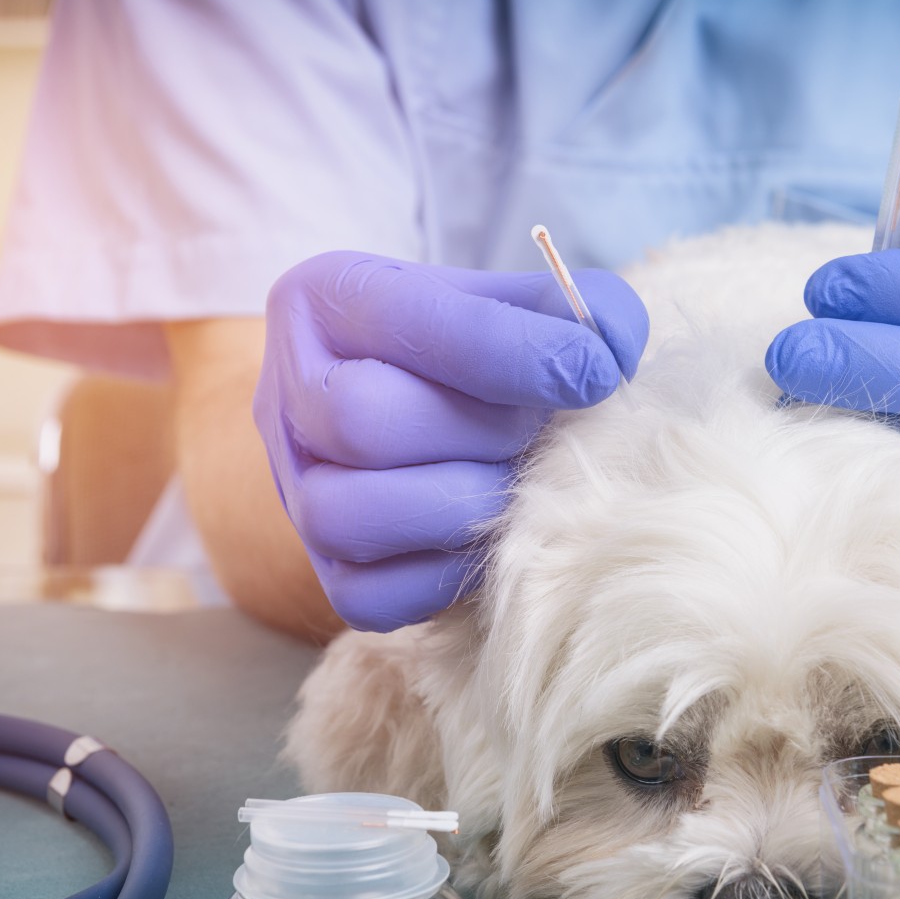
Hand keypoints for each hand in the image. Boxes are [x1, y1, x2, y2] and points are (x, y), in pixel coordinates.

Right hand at [256, 252, 647, 631]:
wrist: (408, 410)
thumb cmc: (466, 351)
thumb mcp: (504, 302)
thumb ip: (565, 309)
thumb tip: (612, 348)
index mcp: (326, 301)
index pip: (412, 323)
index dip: (515, 351)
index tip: (596, 369)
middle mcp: (288, 394)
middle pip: (363, 420)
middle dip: (480, 432)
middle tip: (536, 432)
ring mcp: (295, 491)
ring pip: (348, 514)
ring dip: (459, 506)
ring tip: (513, 485)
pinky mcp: (324, 573)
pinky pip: (367, 597)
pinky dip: (442, 577)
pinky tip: (486, 538)